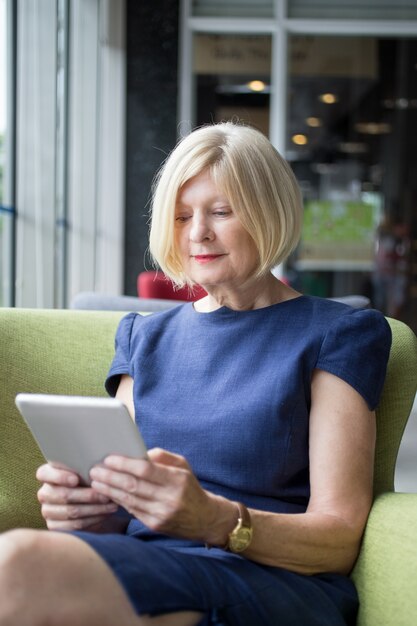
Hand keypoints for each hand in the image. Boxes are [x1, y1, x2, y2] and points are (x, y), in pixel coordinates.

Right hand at [36, 463, 118, 530]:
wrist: (92, 502)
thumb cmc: (90, 479)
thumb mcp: (87, 471)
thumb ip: (87, 467)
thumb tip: (99, 467)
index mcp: (47, 474)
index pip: (43, 473)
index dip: (59, 477)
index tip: (75, 479)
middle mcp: (45, 493)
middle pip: (63, 495)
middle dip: (88, 495)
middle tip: (106, 494)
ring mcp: (48, 511)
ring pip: (71, 511)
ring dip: (95, 508)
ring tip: (112, 504)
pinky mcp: (55, 526)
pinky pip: (74, 525)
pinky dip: (93, 519)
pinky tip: (105, 514)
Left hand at [89, 448, 233, 543]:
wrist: (205, 518)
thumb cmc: (189, 487)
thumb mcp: (183, 466)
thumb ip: (161, 457)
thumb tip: (138, 453)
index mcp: (177, 479)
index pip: (145, 470)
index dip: (124, 464)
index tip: (109, 458)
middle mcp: (170, 498)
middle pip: (133, 485)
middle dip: (110, 477)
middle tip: (94, 470)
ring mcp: (162, 513)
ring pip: (129, 500)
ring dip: (109, 490)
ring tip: (95, 482)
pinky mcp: (155, 525)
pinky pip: (132, 511)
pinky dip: (118, 501)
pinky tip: (108, 494)